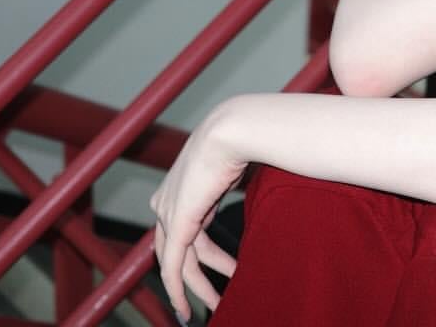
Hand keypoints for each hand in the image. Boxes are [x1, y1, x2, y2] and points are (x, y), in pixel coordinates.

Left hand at [150, 102, 245, 319]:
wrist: (238, 128)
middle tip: (217, 296)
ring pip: (177, 262)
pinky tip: (186, 308)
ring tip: (219, 303)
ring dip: (197, 287)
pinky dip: (178, 289)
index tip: (228, 269)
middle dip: (199, 277)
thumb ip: (242, 186)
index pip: (188, 229)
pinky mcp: (177, 222)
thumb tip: (266, 189)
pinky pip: (173, 264)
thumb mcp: (243, 169)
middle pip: (179, 249)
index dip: (205, 255)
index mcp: (183, 186)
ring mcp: (170, 211)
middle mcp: (169, 200)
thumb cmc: (250, 140)